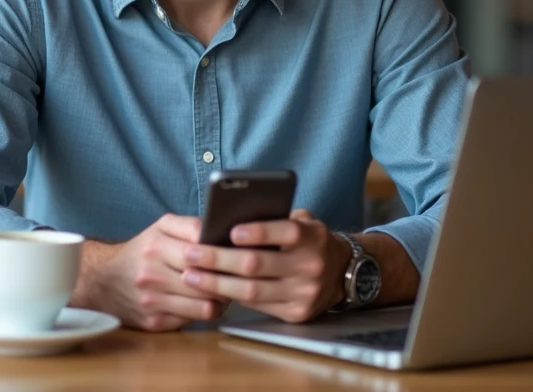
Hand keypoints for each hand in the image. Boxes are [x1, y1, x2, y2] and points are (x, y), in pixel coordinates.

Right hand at [69, 214, 226, 331]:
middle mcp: (152, 275)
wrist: (103, 279)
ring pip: (204, 306)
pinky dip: (202, 312)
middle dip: (226, 281)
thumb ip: (189, 225)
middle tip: (235, 277)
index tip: (235, 257)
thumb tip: (218, 232)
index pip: (203, 253)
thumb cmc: (141, 251)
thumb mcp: (160, 228)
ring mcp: (152, 302)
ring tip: (222, 291)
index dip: (224, 257)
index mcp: (156, 247)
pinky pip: (191, 320)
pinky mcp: (153, 322)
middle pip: (206, 282)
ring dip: (219, 300)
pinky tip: (203, 302)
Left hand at [179, 209, 351, 322]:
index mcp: (312, 237)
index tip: (231, 231)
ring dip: (216, 283)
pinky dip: (231, 297)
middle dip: (219, 259)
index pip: (285, 232)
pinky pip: (257, 307)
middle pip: (257, 264)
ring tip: (190, 275)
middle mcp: (310, 266)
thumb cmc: (308, 240)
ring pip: (252, 291)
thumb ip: (275, 219)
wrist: (342, 272)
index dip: (258, 232)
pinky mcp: (296, 313)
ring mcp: (304, 293)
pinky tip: (210, 290)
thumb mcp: (302, 222)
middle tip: (190, 253)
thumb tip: (230, 218)